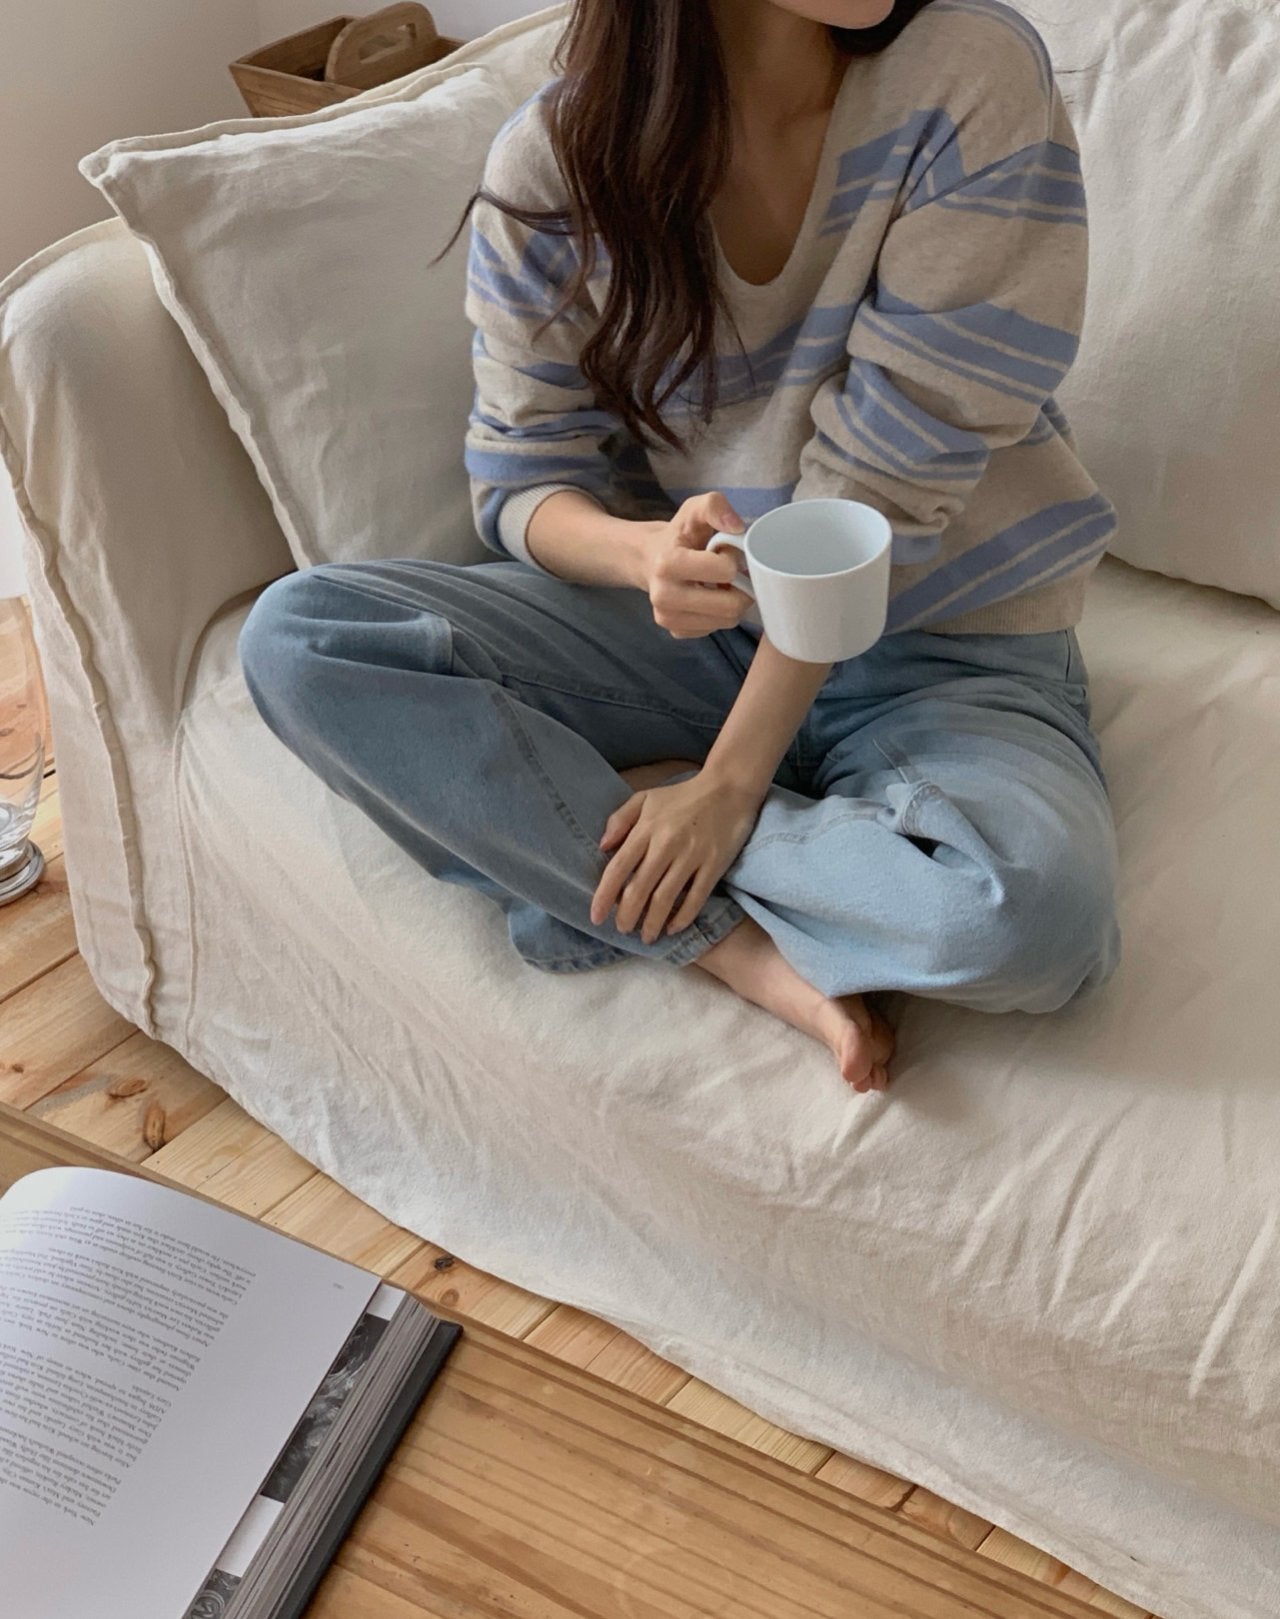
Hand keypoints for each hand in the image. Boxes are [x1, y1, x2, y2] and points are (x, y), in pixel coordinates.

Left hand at [590, 770, 762, 943]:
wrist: (729, 787)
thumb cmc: (683, 795)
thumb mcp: (646, 798)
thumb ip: (620, 819)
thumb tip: (602, 847)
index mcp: (647, 828)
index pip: (619, 867)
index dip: (604, 896)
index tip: (596, 917)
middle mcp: (666, 844)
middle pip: (639, 889)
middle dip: (627, 916)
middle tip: (622, 930)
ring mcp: (692, 855)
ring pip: (665, 898)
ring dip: (652, 923)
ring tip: (646, 937)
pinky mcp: (714, 864)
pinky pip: (696, 898)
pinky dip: (682, 917)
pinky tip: (673, 928)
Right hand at [637, 492, 754, 638]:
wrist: (648, 558)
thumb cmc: (678, 535)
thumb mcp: (694, 510)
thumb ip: (715, 506)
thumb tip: (738, 528)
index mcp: (667, 563)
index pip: (725, 571)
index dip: (732, 558)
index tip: (723, 551)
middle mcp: (663, 596)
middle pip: (730, 606)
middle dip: (740, 587)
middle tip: (731, 573)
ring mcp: (668, 618)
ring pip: (727, 620)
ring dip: (732, 601)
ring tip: (720, 583)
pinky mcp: (675, 631)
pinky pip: (716, 629)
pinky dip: (719, 614)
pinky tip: (710, 597)